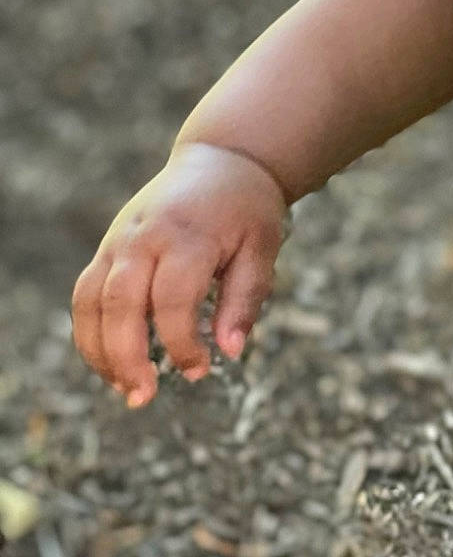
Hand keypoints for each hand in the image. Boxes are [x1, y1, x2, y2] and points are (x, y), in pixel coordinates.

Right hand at [72, 142, 287, 406]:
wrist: (222, 160)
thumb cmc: (247, 209)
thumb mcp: (262, 248)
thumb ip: (245, 298)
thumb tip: (231, 351)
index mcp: (189, 235)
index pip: (173, 299)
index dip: (181, 342)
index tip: (200, 370)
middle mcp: (145, 237)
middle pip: (121, 303)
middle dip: (127, 356)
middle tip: (144, 396)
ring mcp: (119, 241)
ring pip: (91, 302)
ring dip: (100, 351)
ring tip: (124, 387)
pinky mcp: (107, 247)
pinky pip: (85, 294)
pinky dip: (89, 331)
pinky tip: (111, 361)